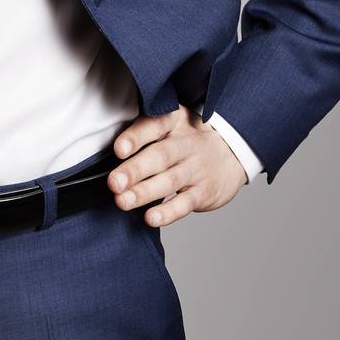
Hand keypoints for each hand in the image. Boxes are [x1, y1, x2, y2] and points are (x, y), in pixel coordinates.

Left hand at [108, 104, 247, 226]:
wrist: (233, 153)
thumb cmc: (189, 138)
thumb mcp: (174, 123)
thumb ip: (146, 130)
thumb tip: (105, 146)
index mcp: (175, 122)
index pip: (155, 125)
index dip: (136, 137)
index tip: (118, 149)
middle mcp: (186, 144)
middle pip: (160, 156)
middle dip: (135, 170)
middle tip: (114, 182)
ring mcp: (196, 169)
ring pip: (169, 181)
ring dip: (144, 192)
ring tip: (122, 201)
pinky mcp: (204, 193)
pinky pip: (184, 203)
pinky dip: (167, 212)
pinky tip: (151, 218)